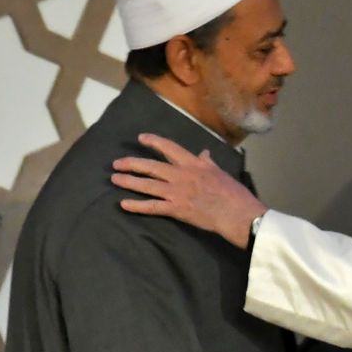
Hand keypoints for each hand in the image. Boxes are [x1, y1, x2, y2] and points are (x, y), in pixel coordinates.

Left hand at [111, 133, 266, 247]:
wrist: (236, 212)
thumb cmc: (232, 192)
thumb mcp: (219, 171)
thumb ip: (207, 162)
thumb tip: (203, 153)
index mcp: (193, 163)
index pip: (169, 147)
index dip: (153, 141)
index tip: (141, 138)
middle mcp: (181, 175)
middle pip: (151, 166)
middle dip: (131, 163)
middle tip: (117, 163)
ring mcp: (177, 192)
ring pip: (147, 185)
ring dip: (129, 182)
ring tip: (115, 179)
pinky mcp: (176, 209)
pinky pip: (152, 207)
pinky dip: (137, 205)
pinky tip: (124, 204)